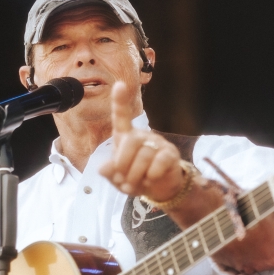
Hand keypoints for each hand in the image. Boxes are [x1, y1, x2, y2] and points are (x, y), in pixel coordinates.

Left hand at [99, 82, 183, 201]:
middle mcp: (142, 136)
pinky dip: (152, 175)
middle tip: (123, 181)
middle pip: (130, 142)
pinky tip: (150, 180)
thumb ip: (110, 173)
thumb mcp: (118, 179)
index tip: (120, 85)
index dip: (120, 101)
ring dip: (136, 175)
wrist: (158, 189)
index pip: (121, 116)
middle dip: (123, 164)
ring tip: (134, 186)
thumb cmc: (135, 179)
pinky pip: (160, 162)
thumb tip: (103, 169)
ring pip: (144, 155)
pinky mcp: (170, 154)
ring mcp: (157, 143)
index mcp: (126, 137)